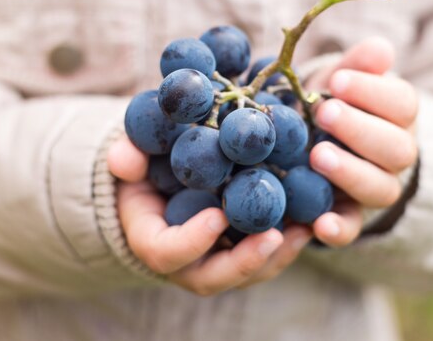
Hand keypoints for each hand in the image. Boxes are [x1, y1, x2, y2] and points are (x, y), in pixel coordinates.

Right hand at [107, 136, 312, 294]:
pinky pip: (261, 260)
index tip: (218, 216)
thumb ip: (126, 156)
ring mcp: (213, 261)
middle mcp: (184, 262)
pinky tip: (308, 223)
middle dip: (244, 262)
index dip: (192, 241)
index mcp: (152, 240)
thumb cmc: (146, 168)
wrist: (161, 181)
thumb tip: (124, 162)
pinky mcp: (236, 252)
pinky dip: (285, 247)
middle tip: (274, 236)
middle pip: (211, 278)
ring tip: (303, 230)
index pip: (166, 254)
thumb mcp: (132, 155)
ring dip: (274, 257)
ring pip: (243, 274)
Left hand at [306, 37, 418, 246]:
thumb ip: (358, 65)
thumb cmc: (333, 102)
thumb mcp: (341, 80)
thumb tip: (380, 50)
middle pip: (397, 148)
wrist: (322, 140)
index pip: (402, 104)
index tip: (337, 81)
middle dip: (360, 130)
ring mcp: (376, 188)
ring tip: (317, 155)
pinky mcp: (351, 216)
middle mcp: (396, 154)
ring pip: (380, 188)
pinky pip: (352, 228)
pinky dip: (338, 229)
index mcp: (398, 116)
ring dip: (350, 173)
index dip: (373, 92)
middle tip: (324, 113)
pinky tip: (318, 223)